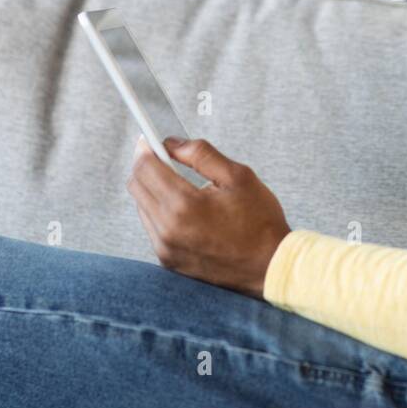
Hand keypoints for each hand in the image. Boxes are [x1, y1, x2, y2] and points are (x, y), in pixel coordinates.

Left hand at [127, 138, 291, 298]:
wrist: (269, 267)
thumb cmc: (260, 223)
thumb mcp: (238, 177)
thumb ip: (202, 154)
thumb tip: (174, 143)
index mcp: (185, 205)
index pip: (145, 168)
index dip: (146, 148)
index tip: (152, 140)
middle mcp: (169, 229)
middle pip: (136, 186)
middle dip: (146, 166)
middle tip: (165, 157)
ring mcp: (166, 248)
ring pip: (141, 207)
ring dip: (153, 190)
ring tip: (178, 183)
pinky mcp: (169, 261)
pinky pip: (152, 228)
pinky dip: (160, 212)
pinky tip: (183, 208)